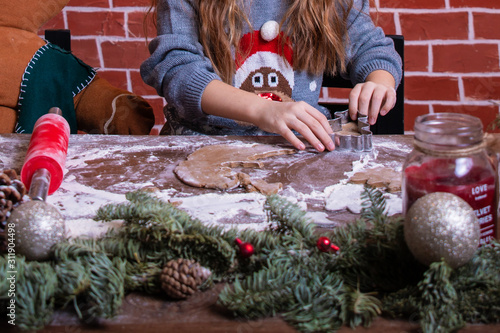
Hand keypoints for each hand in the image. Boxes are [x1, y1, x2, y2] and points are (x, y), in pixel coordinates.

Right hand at [201, 80, 333, 151]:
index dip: (328, 129)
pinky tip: (302, 148)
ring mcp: (286, 117)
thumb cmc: (281, 113)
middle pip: (314, 124)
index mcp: (303, 106)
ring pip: (304, 129)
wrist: (261, 110)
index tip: (333, 138)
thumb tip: (323, 132)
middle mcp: (296, 110)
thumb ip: (307, 119)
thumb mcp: (296, 111)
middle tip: (330, 147)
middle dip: (324, 136)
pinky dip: (296, 141)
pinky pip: (289, 134)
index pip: (319, 117)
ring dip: (314, 140)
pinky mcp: (278, 124)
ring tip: (320, 149)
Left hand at [348, 70, 396, 124]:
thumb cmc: (370, 99)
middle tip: (363, 121)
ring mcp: (380, 87)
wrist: (383, 91)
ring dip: (373, 112)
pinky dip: (386, 107)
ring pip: (376, 98)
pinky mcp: (390, 91)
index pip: (353, 95)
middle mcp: (369, 85)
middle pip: (364, 98)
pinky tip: (382, 113)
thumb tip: (356, 119)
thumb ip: (358, 109)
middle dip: (363, 111)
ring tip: (372, 121)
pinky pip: (389, 98)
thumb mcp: (362, 102)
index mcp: (359, 87)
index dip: (353, 107)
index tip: (354, 117)